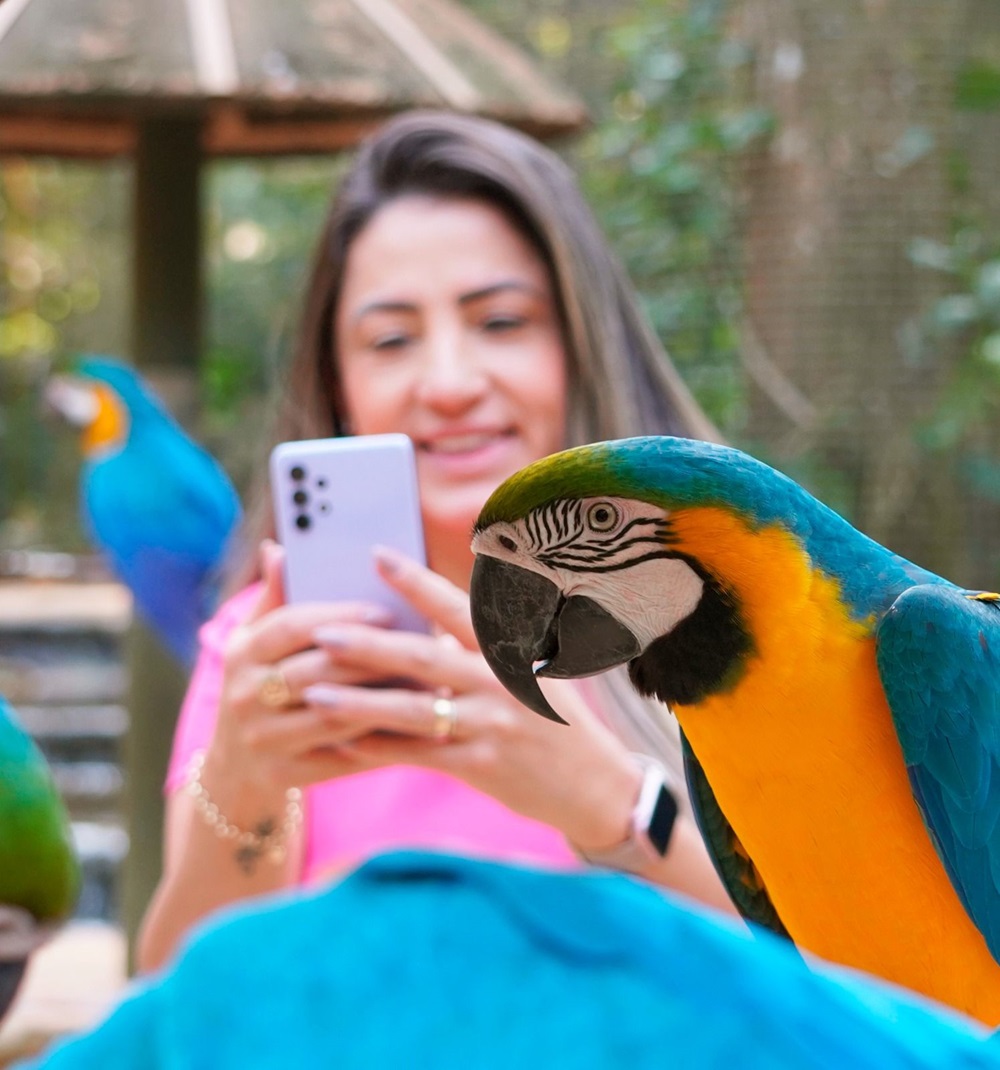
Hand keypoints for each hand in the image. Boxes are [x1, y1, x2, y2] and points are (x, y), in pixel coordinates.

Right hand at [203, 541, 400, 805]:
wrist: (234, 770)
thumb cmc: (260, 685)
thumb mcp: (256, 643)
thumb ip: (275, 598)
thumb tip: (280, 549)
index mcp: (241, 653)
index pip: (291, 626)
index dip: (340, 616)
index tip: (387, 611)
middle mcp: (244, 696)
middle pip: (316, 672)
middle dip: (373, 659)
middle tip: (423, 647)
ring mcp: (262, 740)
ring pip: (334, 717)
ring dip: (385, 701)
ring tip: (431, 684)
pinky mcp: (284, 776)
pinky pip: (342, 758)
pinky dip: (383, 743)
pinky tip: (420, 728)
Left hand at [303, 546, 642, 850]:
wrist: (595, 784)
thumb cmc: (551, 718)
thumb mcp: (528, 670)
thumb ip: (477, 649)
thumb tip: (416, 626)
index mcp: (510, 649)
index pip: (456, 606)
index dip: (415, 581)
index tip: (376, 555)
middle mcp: (500, 682)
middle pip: (423, 658)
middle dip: (367, 645)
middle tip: (320, 630)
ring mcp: (491, 726)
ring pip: (413, 711)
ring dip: (359, 703)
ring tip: (313, 693)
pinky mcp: (483, 768)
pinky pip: (421, 756)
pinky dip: (381, 750)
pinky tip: (343, 744)